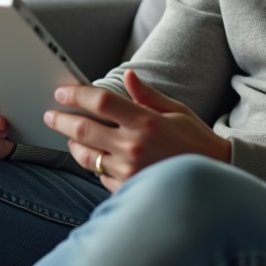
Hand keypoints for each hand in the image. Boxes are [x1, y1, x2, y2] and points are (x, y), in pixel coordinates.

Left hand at [44, 69, 230, 191]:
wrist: (216, 176)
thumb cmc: (196, 141)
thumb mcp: (177, 111)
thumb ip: (147, 95)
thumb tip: (127, 76)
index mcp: (146, 122)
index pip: (100, 103)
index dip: (76, 95)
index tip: (62, 92)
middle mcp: (133, 146)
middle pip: (83, 129)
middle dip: (61, 119)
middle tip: (50, 114)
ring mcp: (128, 171)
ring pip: (85, 155)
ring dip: (73, 143)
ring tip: (70, 135)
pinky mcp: (127, 190)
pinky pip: (99, 175)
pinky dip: (94, 164)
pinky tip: (96, 156)